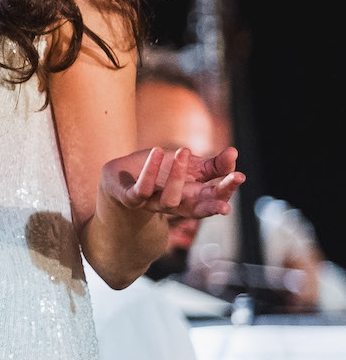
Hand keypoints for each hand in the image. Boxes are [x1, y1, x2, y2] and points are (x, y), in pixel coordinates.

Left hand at [100, 146, 243, 219]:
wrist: (118, 177)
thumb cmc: (159, 173)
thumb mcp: (188, 167)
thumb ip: (212, 165)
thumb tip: (234, 153)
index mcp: (191, 198)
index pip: (213, 199)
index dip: (226, 190)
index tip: (240, 176)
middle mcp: (174, 204)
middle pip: (198, 209)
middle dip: (216, 198)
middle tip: (233, 177)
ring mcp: (152, 204)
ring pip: (169, 201)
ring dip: (179, 177)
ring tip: (183, 150)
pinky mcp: (130, 198)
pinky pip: (140, 191)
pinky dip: (149, 173)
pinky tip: (157, 152)